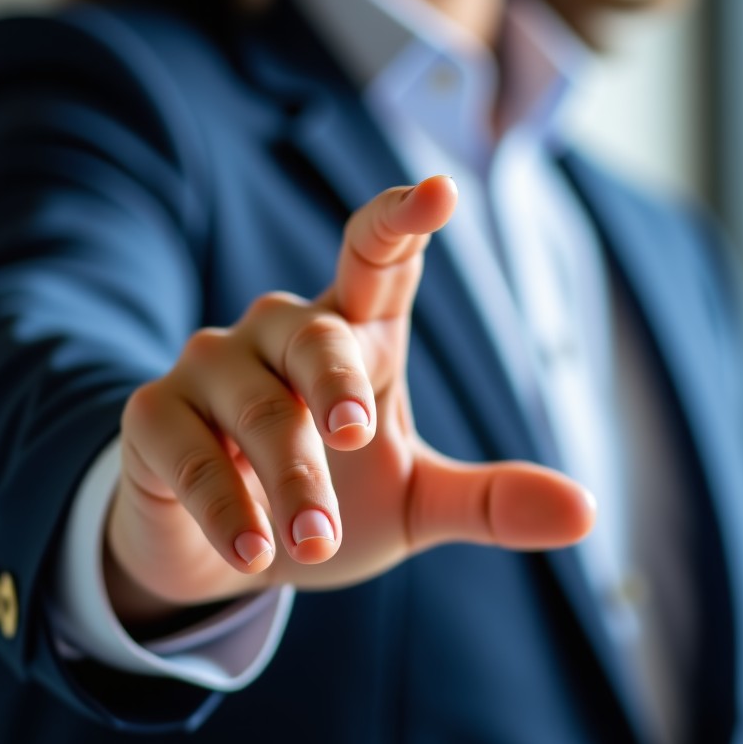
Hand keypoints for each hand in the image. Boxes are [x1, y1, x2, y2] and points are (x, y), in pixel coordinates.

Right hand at [104, 176, 593, 622]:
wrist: (223, 550)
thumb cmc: (326, 502)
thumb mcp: (415, 503)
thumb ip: (489, 502)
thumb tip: (587, 514)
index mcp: (353, 336)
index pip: (375, 257)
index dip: (403, 219)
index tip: (440, 192)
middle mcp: (280, 336)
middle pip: (317, 333)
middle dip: (338, 385)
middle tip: (359, 438)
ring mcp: (211, 369)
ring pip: (256, 401)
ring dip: (290, 473)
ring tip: (311, 543)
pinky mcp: (156, 417)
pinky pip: (189, 451)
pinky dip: (224, 503)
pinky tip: (252, 551)